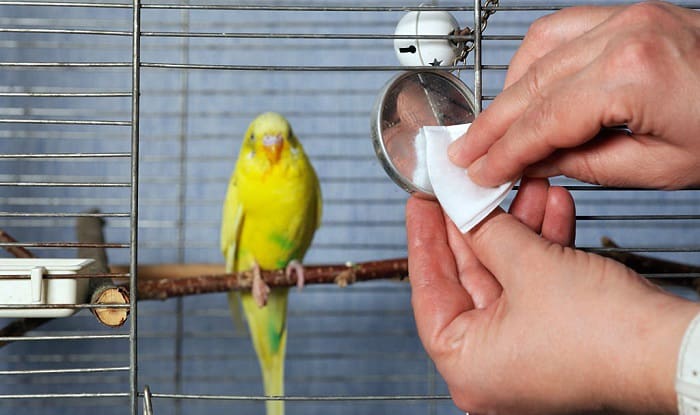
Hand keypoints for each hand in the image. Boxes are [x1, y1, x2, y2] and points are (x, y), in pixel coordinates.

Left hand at [406, 177, 699, 413]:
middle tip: (466, 187)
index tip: (421, 203)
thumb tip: (462, 207)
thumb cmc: (603, 335)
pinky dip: (542, 246)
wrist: (672, 351)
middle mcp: (489, 363)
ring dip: (517, 226)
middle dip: (477, 223)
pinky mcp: (553, 335)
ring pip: (507, 274)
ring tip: (521, 184)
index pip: (429, 289)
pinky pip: (534, 282)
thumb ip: (486, 232)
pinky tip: (550, 206)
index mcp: (466, 363)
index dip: (424, 238)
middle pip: (469, 277)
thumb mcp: (528, 268)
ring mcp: (522, 350)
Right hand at [447, 2, 699, 188]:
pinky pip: (559, 30)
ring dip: (507, 94)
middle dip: (493, 126)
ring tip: (492, 130)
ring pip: (536, 53)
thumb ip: (584, 164)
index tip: (478, 172)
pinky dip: (531, 61)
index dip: (504, 151)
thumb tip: (532, 163)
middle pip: (531, 86)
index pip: (544, 120)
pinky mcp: (628, 13)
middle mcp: (623, 35)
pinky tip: (523, 88)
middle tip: (466, 154)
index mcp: (634, 76)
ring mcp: (625, 17)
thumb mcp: (659, 168)